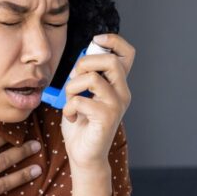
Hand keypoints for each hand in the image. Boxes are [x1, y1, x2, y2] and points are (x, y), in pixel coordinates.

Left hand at [61, 33, 134, 170]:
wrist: (84, 155)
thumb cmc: (81, 124)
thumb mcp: (83, 94)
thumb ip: (85, 76)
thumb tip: (81, 60)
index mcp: (118, 84)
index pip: (127, 54)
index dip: (114, 40)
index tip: (96, 41)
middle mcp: (122, 92)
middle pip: (110, 60)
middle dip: (85, 62)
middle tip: (75, 78)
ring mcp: (116, 105)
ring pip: (92, 77)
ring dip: (72, 86)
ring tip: (70, 100)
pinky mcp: (107, 118)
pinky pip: (81, 100)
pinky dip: (69, 107)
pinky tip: (70, 116)